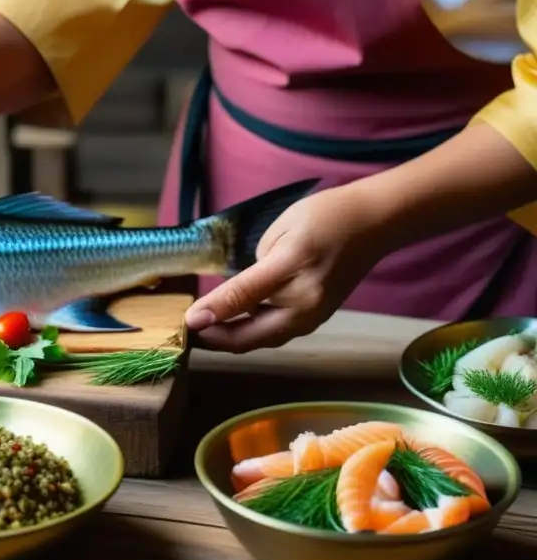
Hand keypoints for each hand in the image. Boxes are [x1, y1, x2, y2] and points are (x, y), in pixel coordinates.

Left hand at [184, 185, 387, 352]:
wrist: (374, 222)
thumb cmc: (324, 218)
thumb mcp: (280, 234)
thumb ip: (251, 272)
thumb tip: (228, 300)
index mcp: (293, 280)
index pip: (241, 301)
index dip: (210, 313)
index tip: (185, 321)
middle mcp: (304, 308)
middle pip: (250, 337)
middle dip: (216, 340)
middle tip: (187, 334)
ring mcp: (313, 318)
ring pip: (262, 339)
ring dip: (232, 340)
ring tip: (203, 333)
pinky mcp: (315, 318)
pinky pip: (275, 333)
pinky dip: (251, 334)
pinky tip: (231, 326)